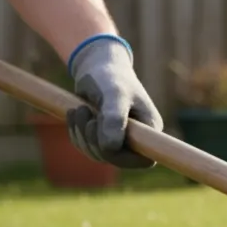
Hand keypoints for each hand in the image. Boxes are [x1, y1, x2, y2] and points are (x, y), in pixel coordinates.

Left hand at [65, 35, 161, 168]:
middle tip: (85, 114)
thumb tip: (111, 147)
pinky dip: (76, 133)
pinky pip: (87, 147)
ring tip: (79, 110)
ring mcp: (120, 139)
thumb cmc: (110, 76)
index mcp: (151, 130)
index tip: (105, 142)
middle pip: (116, 160)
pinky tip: (75, 113)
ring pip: (98, 154)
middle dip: (94, 140)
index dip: (123, 158)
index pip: (144, 160)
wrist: (96, 66)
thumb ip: (114, 119)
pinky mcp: (103, 137)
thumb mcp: (114, 94)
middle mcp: (139, 138)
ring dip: (82, 134)